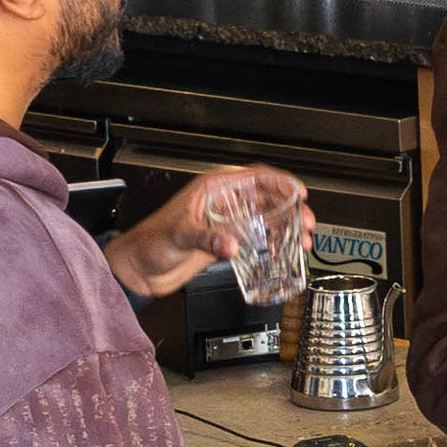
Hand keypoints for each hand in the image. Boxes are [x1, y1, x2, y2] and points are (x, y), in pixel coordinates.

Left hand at [113, 162, 306, 298]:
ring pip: (265, 219)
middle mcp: (223, 203)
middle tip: (306, 222)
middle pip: (266, 198)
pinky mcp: (225, 243)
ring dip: (285, 228)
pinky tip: (284, 251)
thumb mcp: (179, 234)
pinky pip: (256, 239)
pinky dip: (272, 244)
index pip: (253, 177)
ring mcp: (226, 223)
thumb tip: (231, 244)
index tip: (298, 192)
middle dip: (290, 209)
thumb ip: (206, 238)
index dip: (279, 182)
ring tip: (302, 240)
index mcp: (212, 190)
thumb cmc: (150, 242)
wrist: (140, 269)